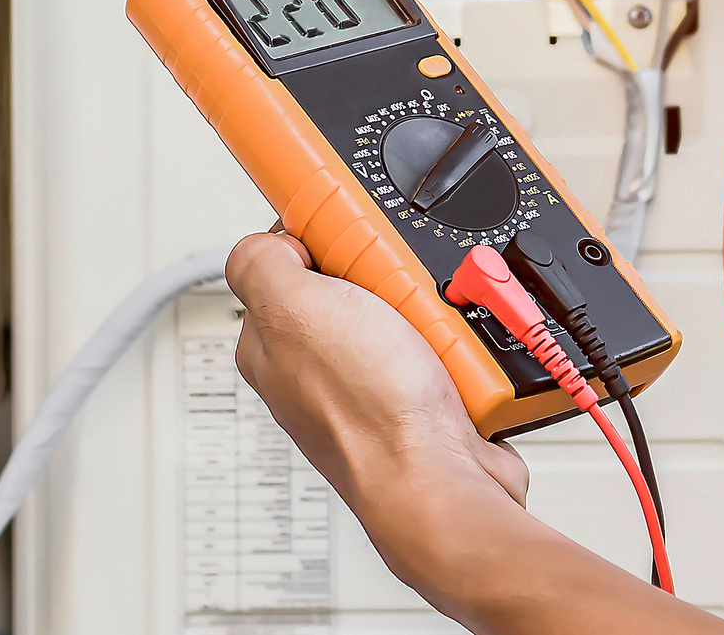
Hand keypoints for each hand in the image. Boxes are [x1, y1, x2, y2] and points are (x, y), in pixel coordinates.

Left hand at [225, 229, 525, 512]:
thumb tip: (268, 242)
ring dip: (435, 312)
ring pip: (408, 315)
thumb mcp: (292, 307)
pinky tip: (458, 360)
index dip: (321, 242)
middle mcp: (318, 369)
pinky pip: (449, 352)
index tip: (349, 241)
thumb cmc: (369, 413)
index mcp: (273, 344)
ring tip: (436, 330)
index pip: (288, 266)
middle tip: (399, 294)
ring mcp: (374, 387)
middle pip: (357, 286)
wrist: (441, 483)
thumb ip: (260, 263)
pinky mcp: (425, 404)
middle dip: (389, 278)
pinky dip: (463, 349)